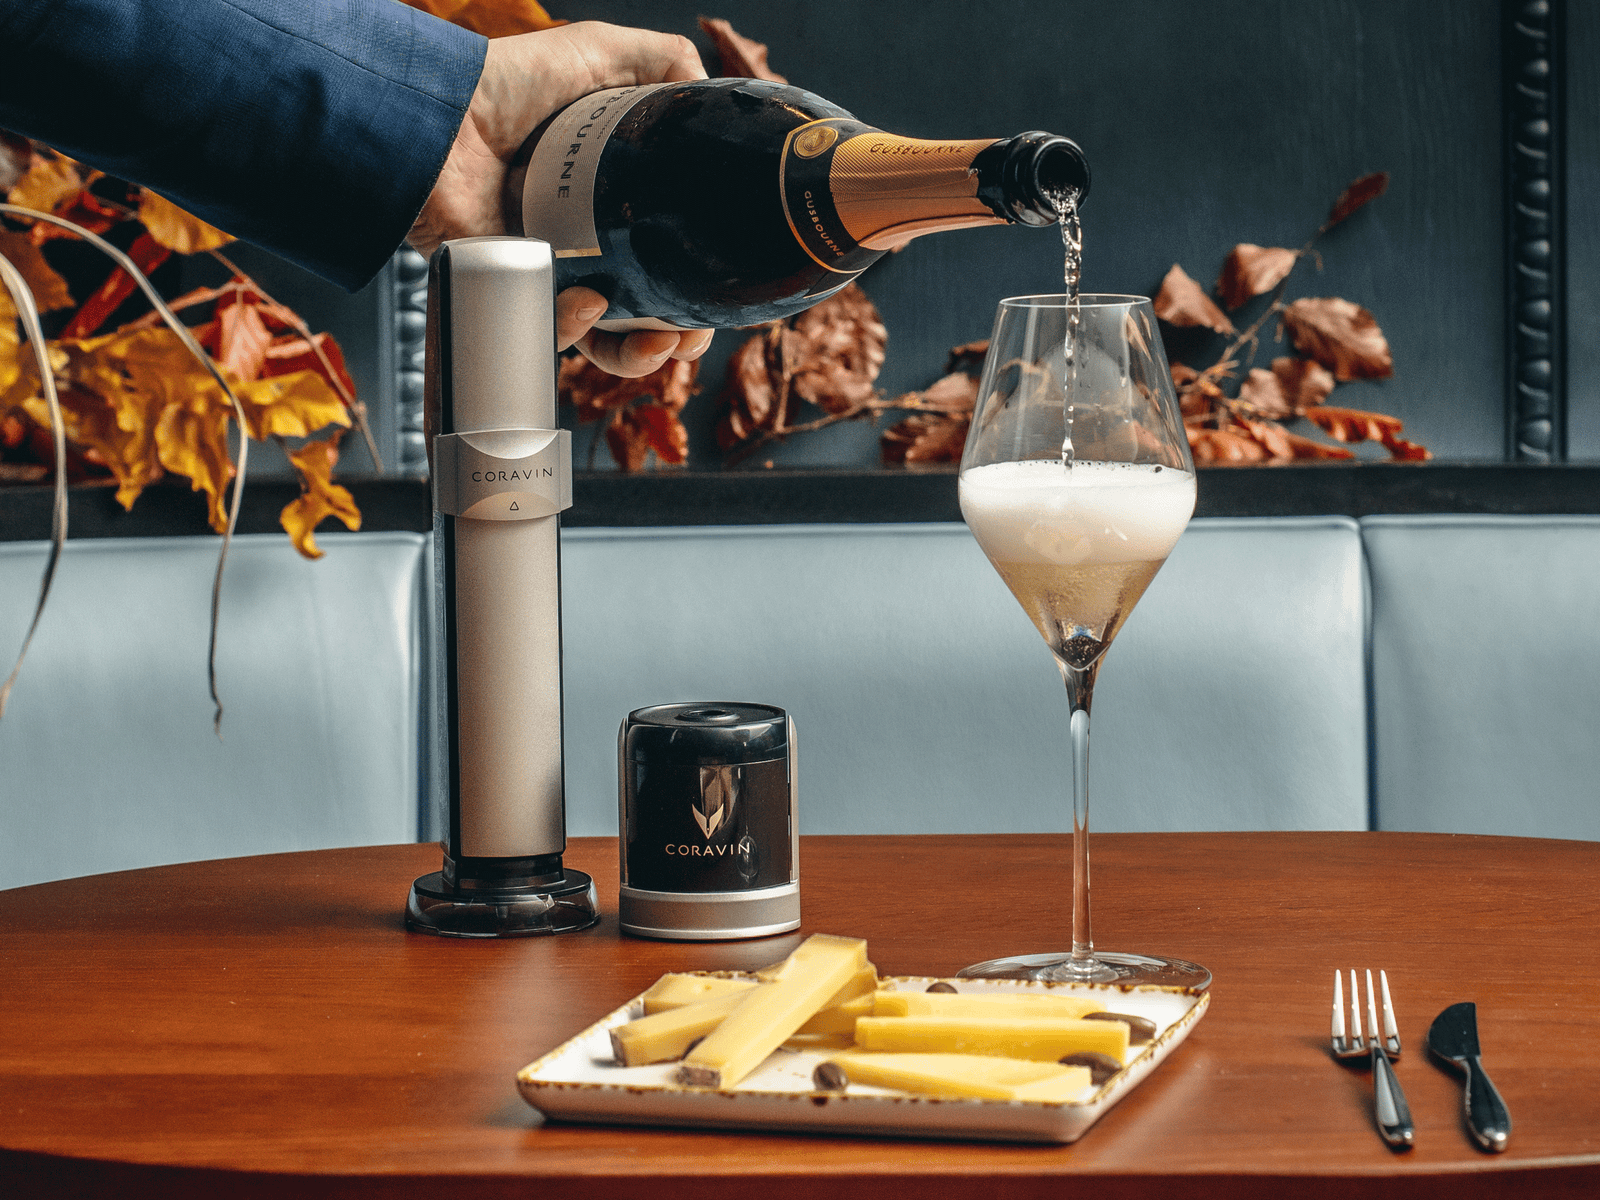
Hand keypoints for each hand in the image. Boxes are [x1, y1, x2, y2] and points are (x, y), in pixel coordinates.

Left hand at [409, 21, 712, 376]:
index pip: (670, 260)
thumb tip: (710, 96)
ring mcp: (546, 270)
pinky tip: (587, 302)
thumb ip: (664, 62)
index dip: (696, 287)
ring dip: (635, 355)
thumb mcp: (600, 53)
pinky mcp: (508, 288)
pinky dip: (573, 330)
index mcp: (615, 200)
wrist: (443, 109)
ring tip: (654, 341)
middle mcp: (585, 241)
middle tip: (689, 334)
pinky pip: (543, 332)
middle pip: (644, 314)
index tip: (715, 298)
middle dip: (675, 337)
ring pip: (599, 340)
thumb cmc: (509, 81)